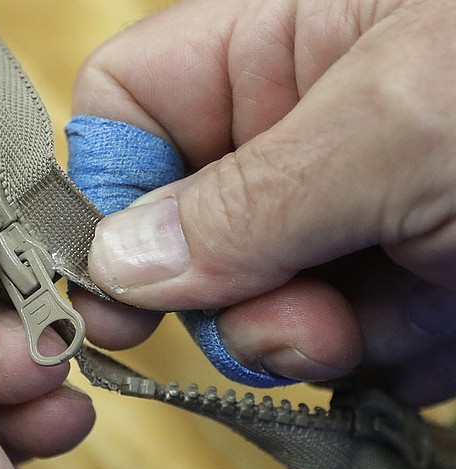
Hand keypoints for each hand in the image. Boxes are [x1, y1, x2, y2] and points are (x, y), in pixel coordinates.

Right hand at [70, 0, 455, 404]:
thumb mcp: (401, 124)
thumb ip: (249, 199)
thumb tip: (118, 264)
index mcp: (274, 48)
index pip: (125, 108)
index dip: (104, 189)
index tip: (116, 276)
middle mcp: (294, 136)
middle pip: (178, 233)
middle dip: (218, 293)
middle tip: (287, 312)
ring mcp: (340, 218)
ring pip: (250, 306)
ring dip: (296, 336)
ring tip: (374, 321)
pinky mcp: (394, 289)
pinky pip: (332, 349)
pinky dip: (368, 362)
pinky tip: (430, 334)